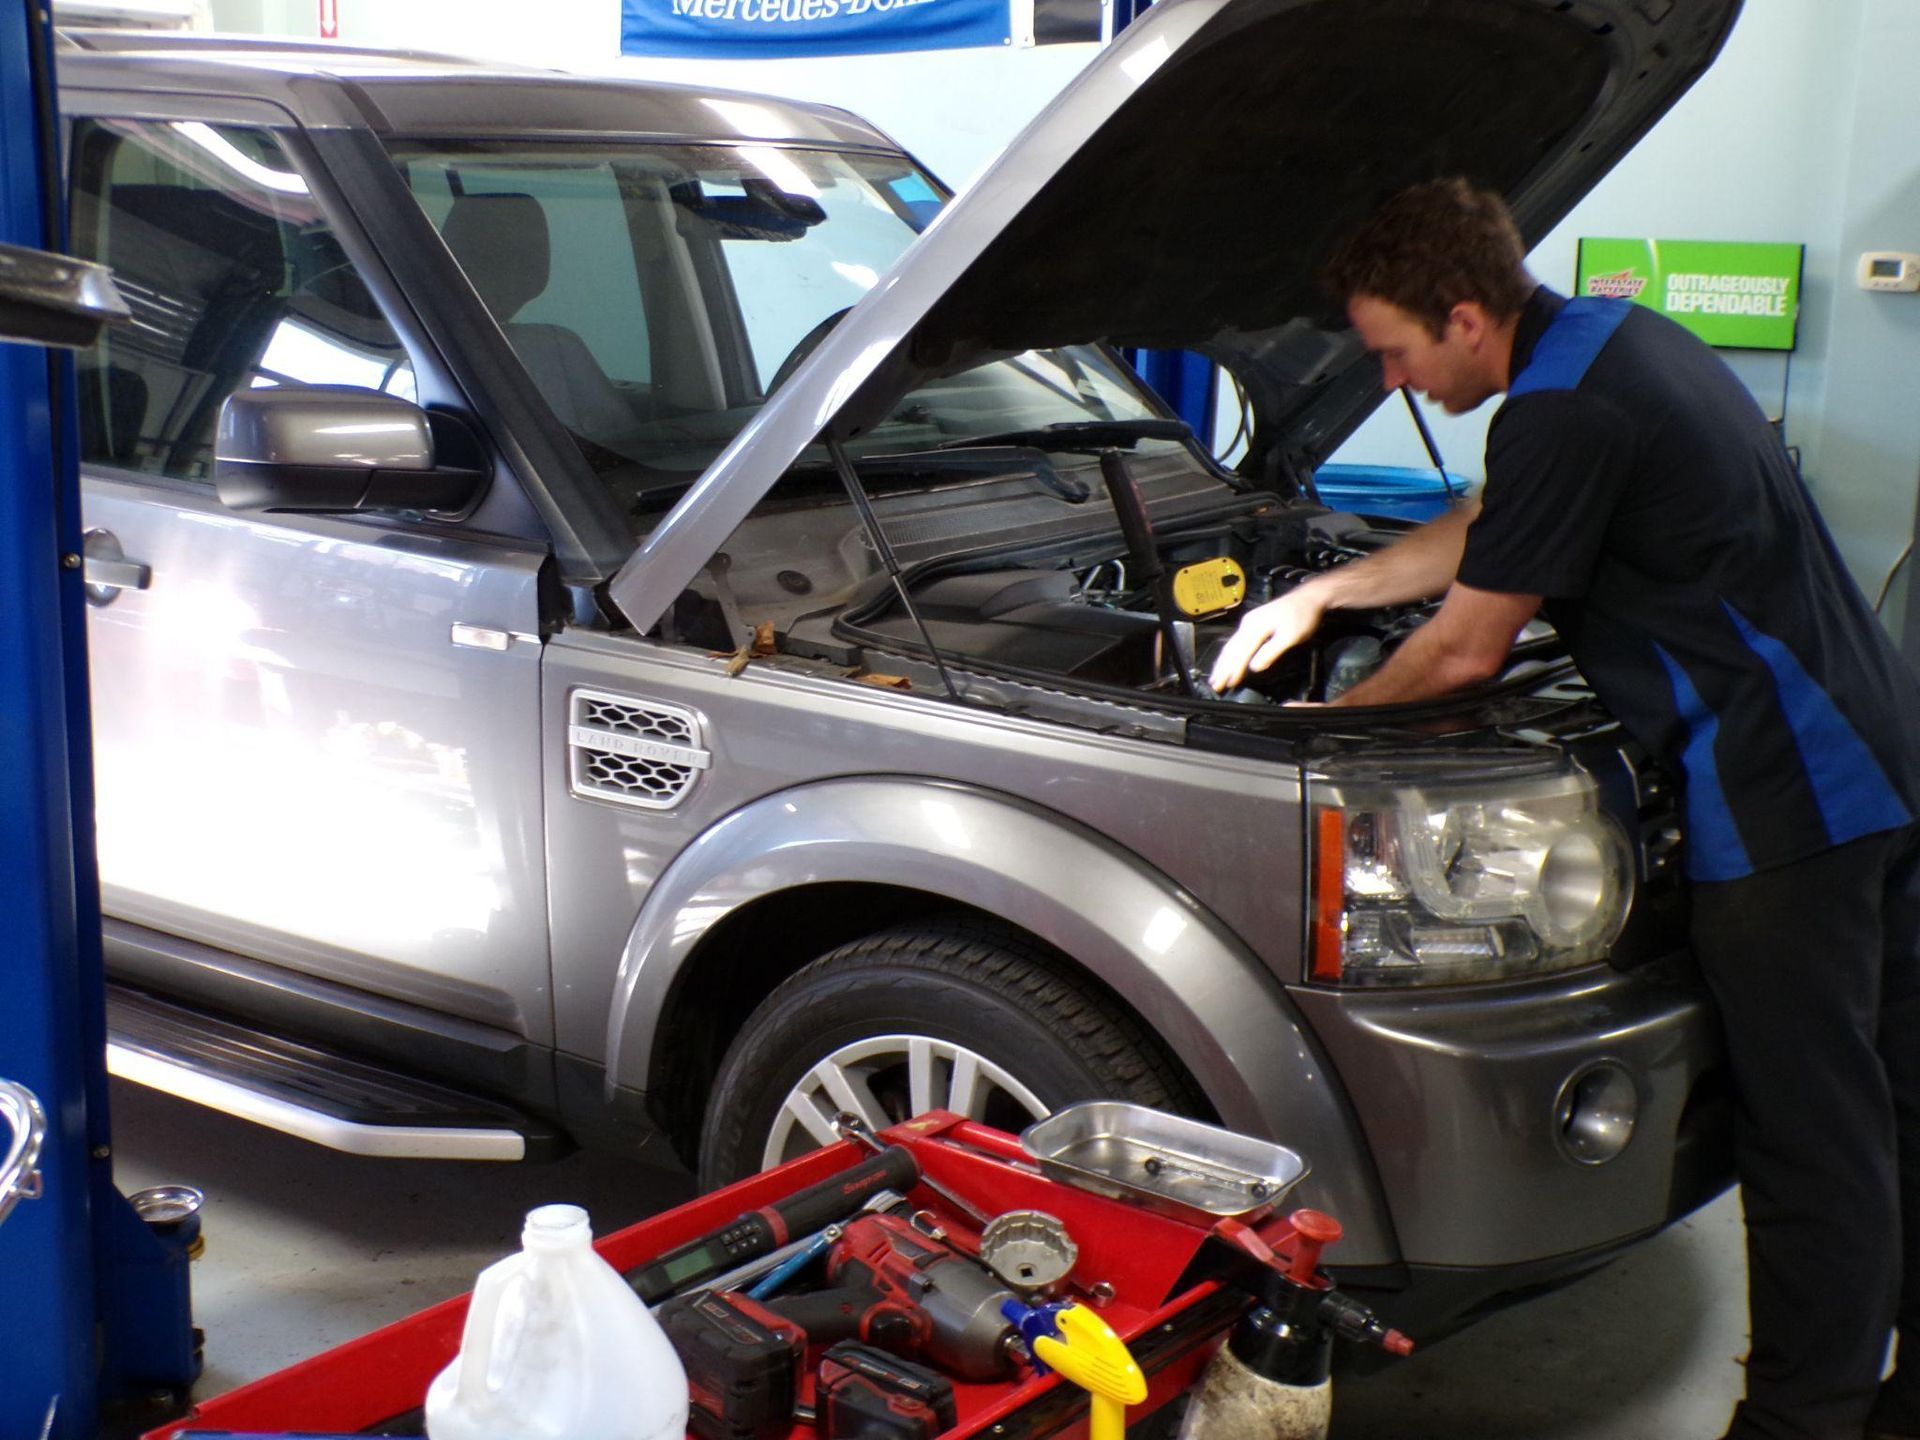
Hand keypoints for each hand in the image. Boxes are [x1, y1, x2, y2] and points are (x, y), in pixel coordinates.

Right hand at [1209, 586, 1326, 689]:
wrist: (1309, 597)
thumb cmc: (1302, 616)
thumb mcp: (1290, 636)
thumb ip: (1271, 651)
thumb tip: (1254, 667)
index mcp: (1255, 626)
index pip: (1240, 653)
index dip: (1233, 670)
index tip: (1226, 684)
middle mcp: (1248, 624)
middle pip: (1231, 649)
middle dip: (1222, 668)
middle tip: (1215, 685)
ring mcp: (1249, 622)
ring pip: (1232, 645)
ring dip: (1223, 662)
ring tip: (1216, 677)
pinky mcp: (1253, 624)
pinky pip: (1237, 642)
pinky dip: (1230, 654)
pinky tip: (1228, 661)